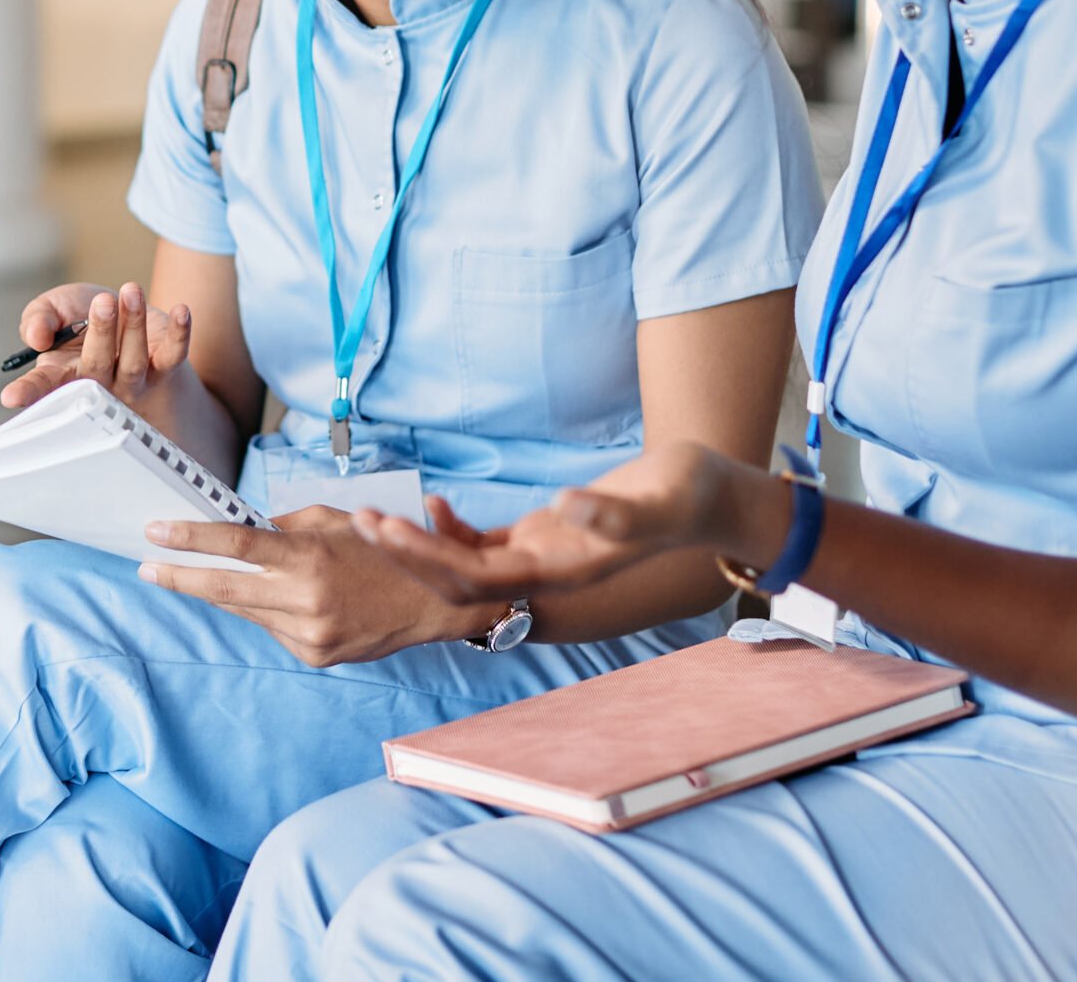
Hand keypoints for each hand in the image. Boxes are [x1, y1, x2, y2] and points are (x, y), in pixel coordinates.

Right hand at [0, 282, 191, 410]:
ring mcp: (132, 380)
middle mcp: (98, 383)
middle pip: (97, 367)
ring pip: (133, 361)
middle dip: (101, 334)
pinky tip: (182, 311)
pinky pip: (173, 356)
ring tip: (130, 290)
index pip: (42, 387)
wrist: (123, 317)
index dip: (27, 392)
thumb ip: (38, 319)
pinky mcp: (163, 367)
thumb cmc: (80, 319)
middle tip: (102, 303)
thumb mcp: (52, 310)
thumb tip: (36, 337)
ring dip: (133, 325)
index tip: (11, 397)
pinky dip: (179, 335)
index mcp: (63, 373)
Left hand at [138, 507, 499, 666]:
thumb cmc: (383, 551)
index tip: (156, 532)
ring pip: (247, 612)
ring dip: (225, 593)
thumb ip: (282, 526)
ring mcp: (310, 634)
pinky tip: (283, 600)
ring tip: (203, 575)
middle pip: (225, 588)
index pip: (237, 546)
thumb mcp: (334, 521)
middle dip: (180, 577)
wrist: (435, 605)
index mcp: (310, 557)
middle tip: (147, 566)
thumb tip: (236, 528)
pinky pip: (274, 630)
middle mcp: (306, 600)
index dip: (191, 539)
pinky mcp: (316, 656)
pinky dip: (268, 612)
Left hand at [354, 441, 738, 605]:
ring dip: (419, 546)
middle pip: (458, 581)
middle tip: (361, 521)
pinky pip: (487, 548)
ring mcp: (543, 559)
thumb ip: (615, 515)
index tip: (388, 530)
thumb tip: (565, 507)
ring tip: (375, 518)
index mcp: (563, 572)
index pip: (479, 579)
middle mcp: (546, 575)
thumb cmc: (690, 496)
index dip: (429, 560)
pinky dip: (453, 532)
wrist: (715, 498)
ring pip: (465, 567)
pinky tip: (434, 505)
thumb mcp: (660, 499)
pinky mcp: (544, 540)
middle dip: (406, 556)